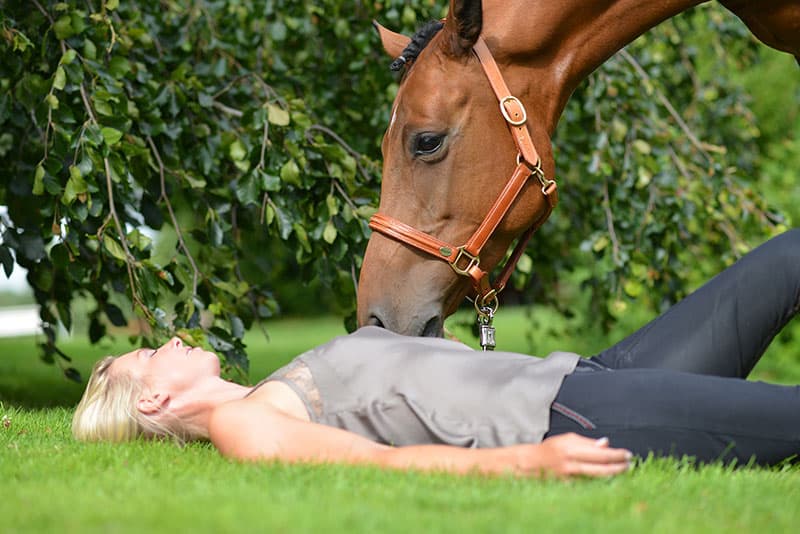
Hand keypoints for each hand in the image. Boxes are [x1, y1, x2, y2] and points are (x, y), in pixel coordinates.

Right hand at [514, 433, 631, 477]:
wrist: (530, 464)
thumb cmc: (550, 449)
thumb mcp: (568, 440)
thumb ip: (587, 443)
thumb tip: (606, 443)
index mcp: (572, 448)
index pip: (600, 452)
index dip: (616, 454)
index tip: (627, 454)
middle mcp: (572, 463)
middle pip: (601, 467)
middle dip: (619, 466)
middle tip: (629, 464)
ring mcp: (570, 476)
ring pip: (597, 477)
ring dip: (613, 473)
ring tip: (623, 470)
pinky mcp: (569, 486)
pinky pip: (588, 483)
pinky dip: (600, 480)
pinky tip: (608, 478)